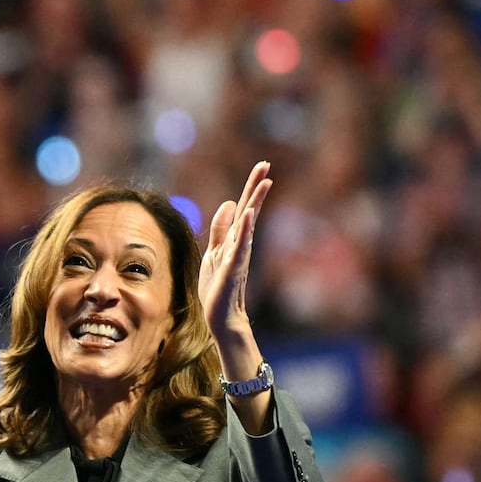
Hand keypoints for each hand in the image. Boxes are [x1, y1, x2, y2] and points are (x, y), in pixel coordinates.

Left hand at [198, 161, 271, 341]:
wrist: (221, 317)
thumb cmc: (218, 286)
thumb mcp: (214, 252)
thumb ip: (220, 229)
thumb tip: (230, 203)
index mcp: (234, 238)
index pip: (244, 207)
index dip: (252, 187)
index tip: (263, 166)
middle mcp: (240, 243)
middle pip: (249, 209)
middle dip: (256, 187)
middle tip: (266, 164)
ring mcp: (238, 255)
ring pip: (248, 225)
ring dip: (254, 203)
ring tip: (264, 183)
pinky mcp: (233, 269)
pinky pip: (239, 246)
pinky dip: (244, 230)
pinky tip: (247, 214)